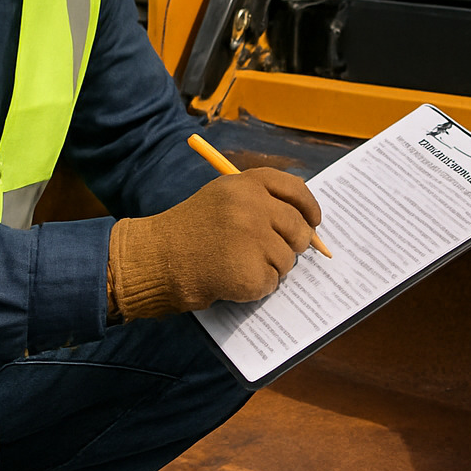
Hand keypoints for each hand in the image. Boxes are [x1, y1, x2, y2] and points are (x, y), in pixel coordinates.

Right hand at [107, 167, 321, 318]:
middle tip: (276, 251)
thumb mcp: (221, 197)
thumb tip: (304, 221)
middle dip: (295, 244)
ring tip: (240, 263)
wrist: (157, 259)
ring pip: (288, 260)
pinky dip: (256, 287)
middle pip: (299, 228)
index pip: (295, 189)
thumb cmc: (189, 229)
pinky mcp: (251, 272)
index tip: (313, 221)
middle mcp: (253, 206)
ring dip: (271, 267)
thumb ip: (260, 201)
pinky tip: (233, 279)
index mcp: (247, 183)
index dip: (309, 207)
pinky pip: (272, 283)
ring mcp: (253, 240)